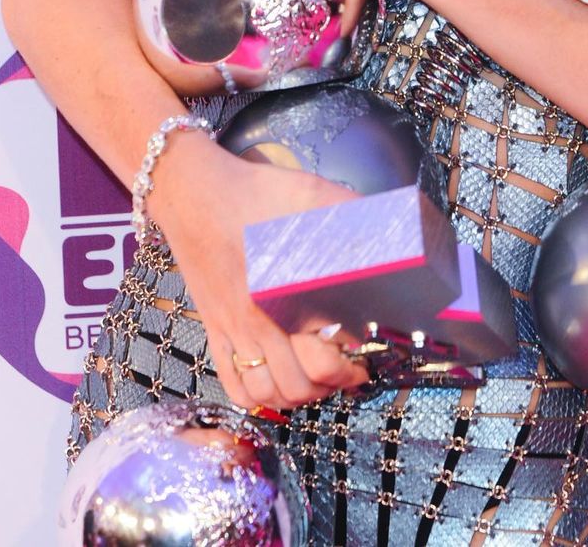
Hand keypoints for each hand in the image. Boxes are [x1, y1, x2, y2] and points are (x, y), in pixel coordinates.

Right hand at [149, 136, 370, 409]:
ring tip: (320, 380)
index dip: (354, 361)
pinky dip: (257, 397)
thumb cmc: (254, 191)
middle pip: (299, 384)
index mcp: (285, 291)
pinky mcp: (213, 330)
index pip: (326, 355)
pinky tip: (277, 385)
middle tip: (353, 370)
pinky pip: (232, 383)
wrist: (193, 191)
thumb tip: (394, 221)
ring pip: (267, 392)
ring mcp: (232, 330)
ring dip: (299, 396)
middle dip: (334, 384)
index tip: (371, 353)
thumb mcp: (312, 194)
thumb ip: (351, 214)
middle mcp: (258, 321)